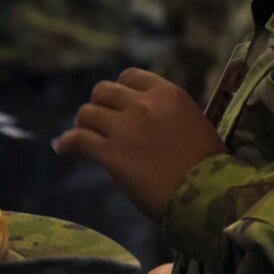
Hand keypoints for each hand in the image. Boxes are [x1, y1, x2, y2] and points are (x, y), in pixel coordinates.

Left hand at [53, 68, 226, 220]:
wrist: (209, 196)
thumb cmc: (211, 168)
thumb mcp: (194, 125)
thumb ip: (168, 116)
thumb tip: (150, 123)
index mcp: (168, 94)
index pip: (130, 76)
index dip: (120, 90)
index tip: (117, 104)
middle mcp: (143, 104)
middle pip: (104, 91)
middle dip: (100, 106)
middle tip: (99, 123)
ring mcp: (125, 128)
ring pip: (87, 112)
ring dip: (83, 124)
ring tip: (81, 136)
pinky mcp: (111, 153)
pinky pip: (78, 140)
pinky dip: (66, 143)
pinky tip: (62, 148)